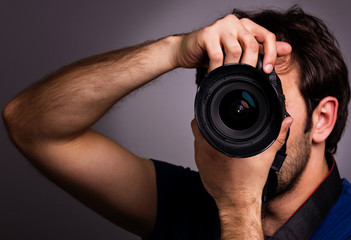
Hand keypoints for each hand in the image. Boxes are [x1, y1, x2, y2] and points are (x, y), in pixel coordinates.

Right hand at [174, 14, 291, 72]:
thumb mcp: (240, 52)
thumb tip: (287, 49)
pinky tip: (215, 76)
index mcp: (246, 25)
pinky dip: (218, 69)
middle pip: (251, 44)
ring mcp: (220, 26)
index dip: (271, 54)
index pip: (267, 36)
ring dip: (232, 68)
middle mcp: (235, 22)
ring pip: (235, 50)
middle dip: (250, 65)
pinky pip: (217, 56)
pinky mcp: (207, 34)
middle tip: (245, 79)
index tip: (267, 70)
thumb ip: (261, 49)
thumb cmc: (212, 52)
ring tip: (227, 77)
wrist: (186, 50)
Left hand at [191, 117, 292, 208]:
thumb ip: (276, 137)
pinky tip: (217, 150)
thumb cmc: (249, 184)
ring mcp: (200, 161)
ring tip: (220, 137)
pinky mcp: (200, 168)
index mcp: (217, 145)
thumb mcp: (265, 157)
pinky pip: (199, 152)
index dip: (209, 113)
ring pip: (198, 140)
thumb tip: (286, 122)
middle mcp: (205, 151)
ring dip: (206, 136)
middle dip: (208, 123)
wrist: (238, 205)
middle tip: (220, 123)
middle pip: (199, 128)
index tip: (216, 113)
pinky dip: (206, 148)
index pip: (203, 120)